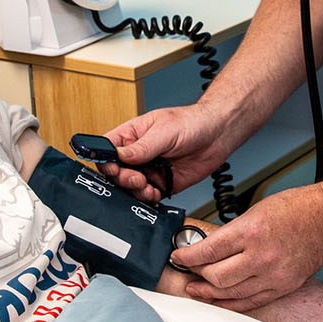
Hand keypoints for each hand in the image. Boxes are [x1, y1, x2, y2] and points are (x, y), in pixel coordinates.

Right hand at [100, 103, 238, 203]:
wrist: (218, 134)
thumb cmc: (192, 122)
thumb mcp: (164, 130)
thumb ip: (142, 147)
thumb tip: (119, 156)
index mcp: (131, 135)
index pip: (106, 149)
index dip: (104, 161)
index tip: (112, 168)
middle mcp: (137, 154)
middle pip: (115, 173)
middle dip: (122, 179)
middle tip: (136, 178)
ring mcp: (149, 170)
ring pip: (129, 188)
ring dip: (135, 191)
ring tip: (147, 186)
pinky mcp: (162, 184)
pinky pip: (147, 196)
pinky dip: (148, 199)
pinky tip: (155, 193)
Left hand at [169, 185, 322, 311]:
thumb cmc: (295, 209)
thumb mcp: (254, 211)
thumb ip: (230, 233)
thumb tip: (206, 248)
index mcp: (251, 231)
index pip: (208, 251)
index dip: (187, 257)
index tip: (178, 256)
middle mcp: (262, 256)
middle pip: (216, 277)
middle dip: (196, 275)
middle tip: (188, 270)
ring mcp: (273, 275)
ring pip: (230, 293)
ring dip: (209, 292)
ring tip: (197, 288)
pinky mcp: (283, 287)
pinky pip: (250, 302)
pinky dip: (231, 303)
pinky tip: (219, 299)